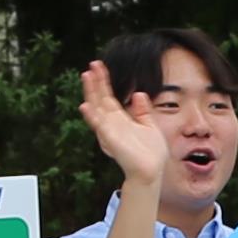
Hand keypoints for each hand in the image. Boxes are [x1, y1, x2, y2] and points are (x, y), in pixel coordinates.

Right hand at [75, 54, 172, 188]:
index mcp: (120, 119)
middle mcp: (111, 123)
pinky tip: (85, 105)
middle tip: (91, 66)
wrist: (151, 171)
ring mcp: (109, 131)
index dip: (103, 81)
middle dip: (95, 82)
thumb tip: (138, 94)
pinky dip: (92, 116)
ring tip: (86, 76)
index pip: (108, 96)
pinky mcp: (110, 140)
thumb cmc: (150, 153)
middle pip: (100, 99)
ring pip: (96, 108)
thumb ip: (142, 110)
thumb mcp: (149, 125)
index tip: (99, 66)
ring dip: (90, 93)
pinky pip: (99, 126)